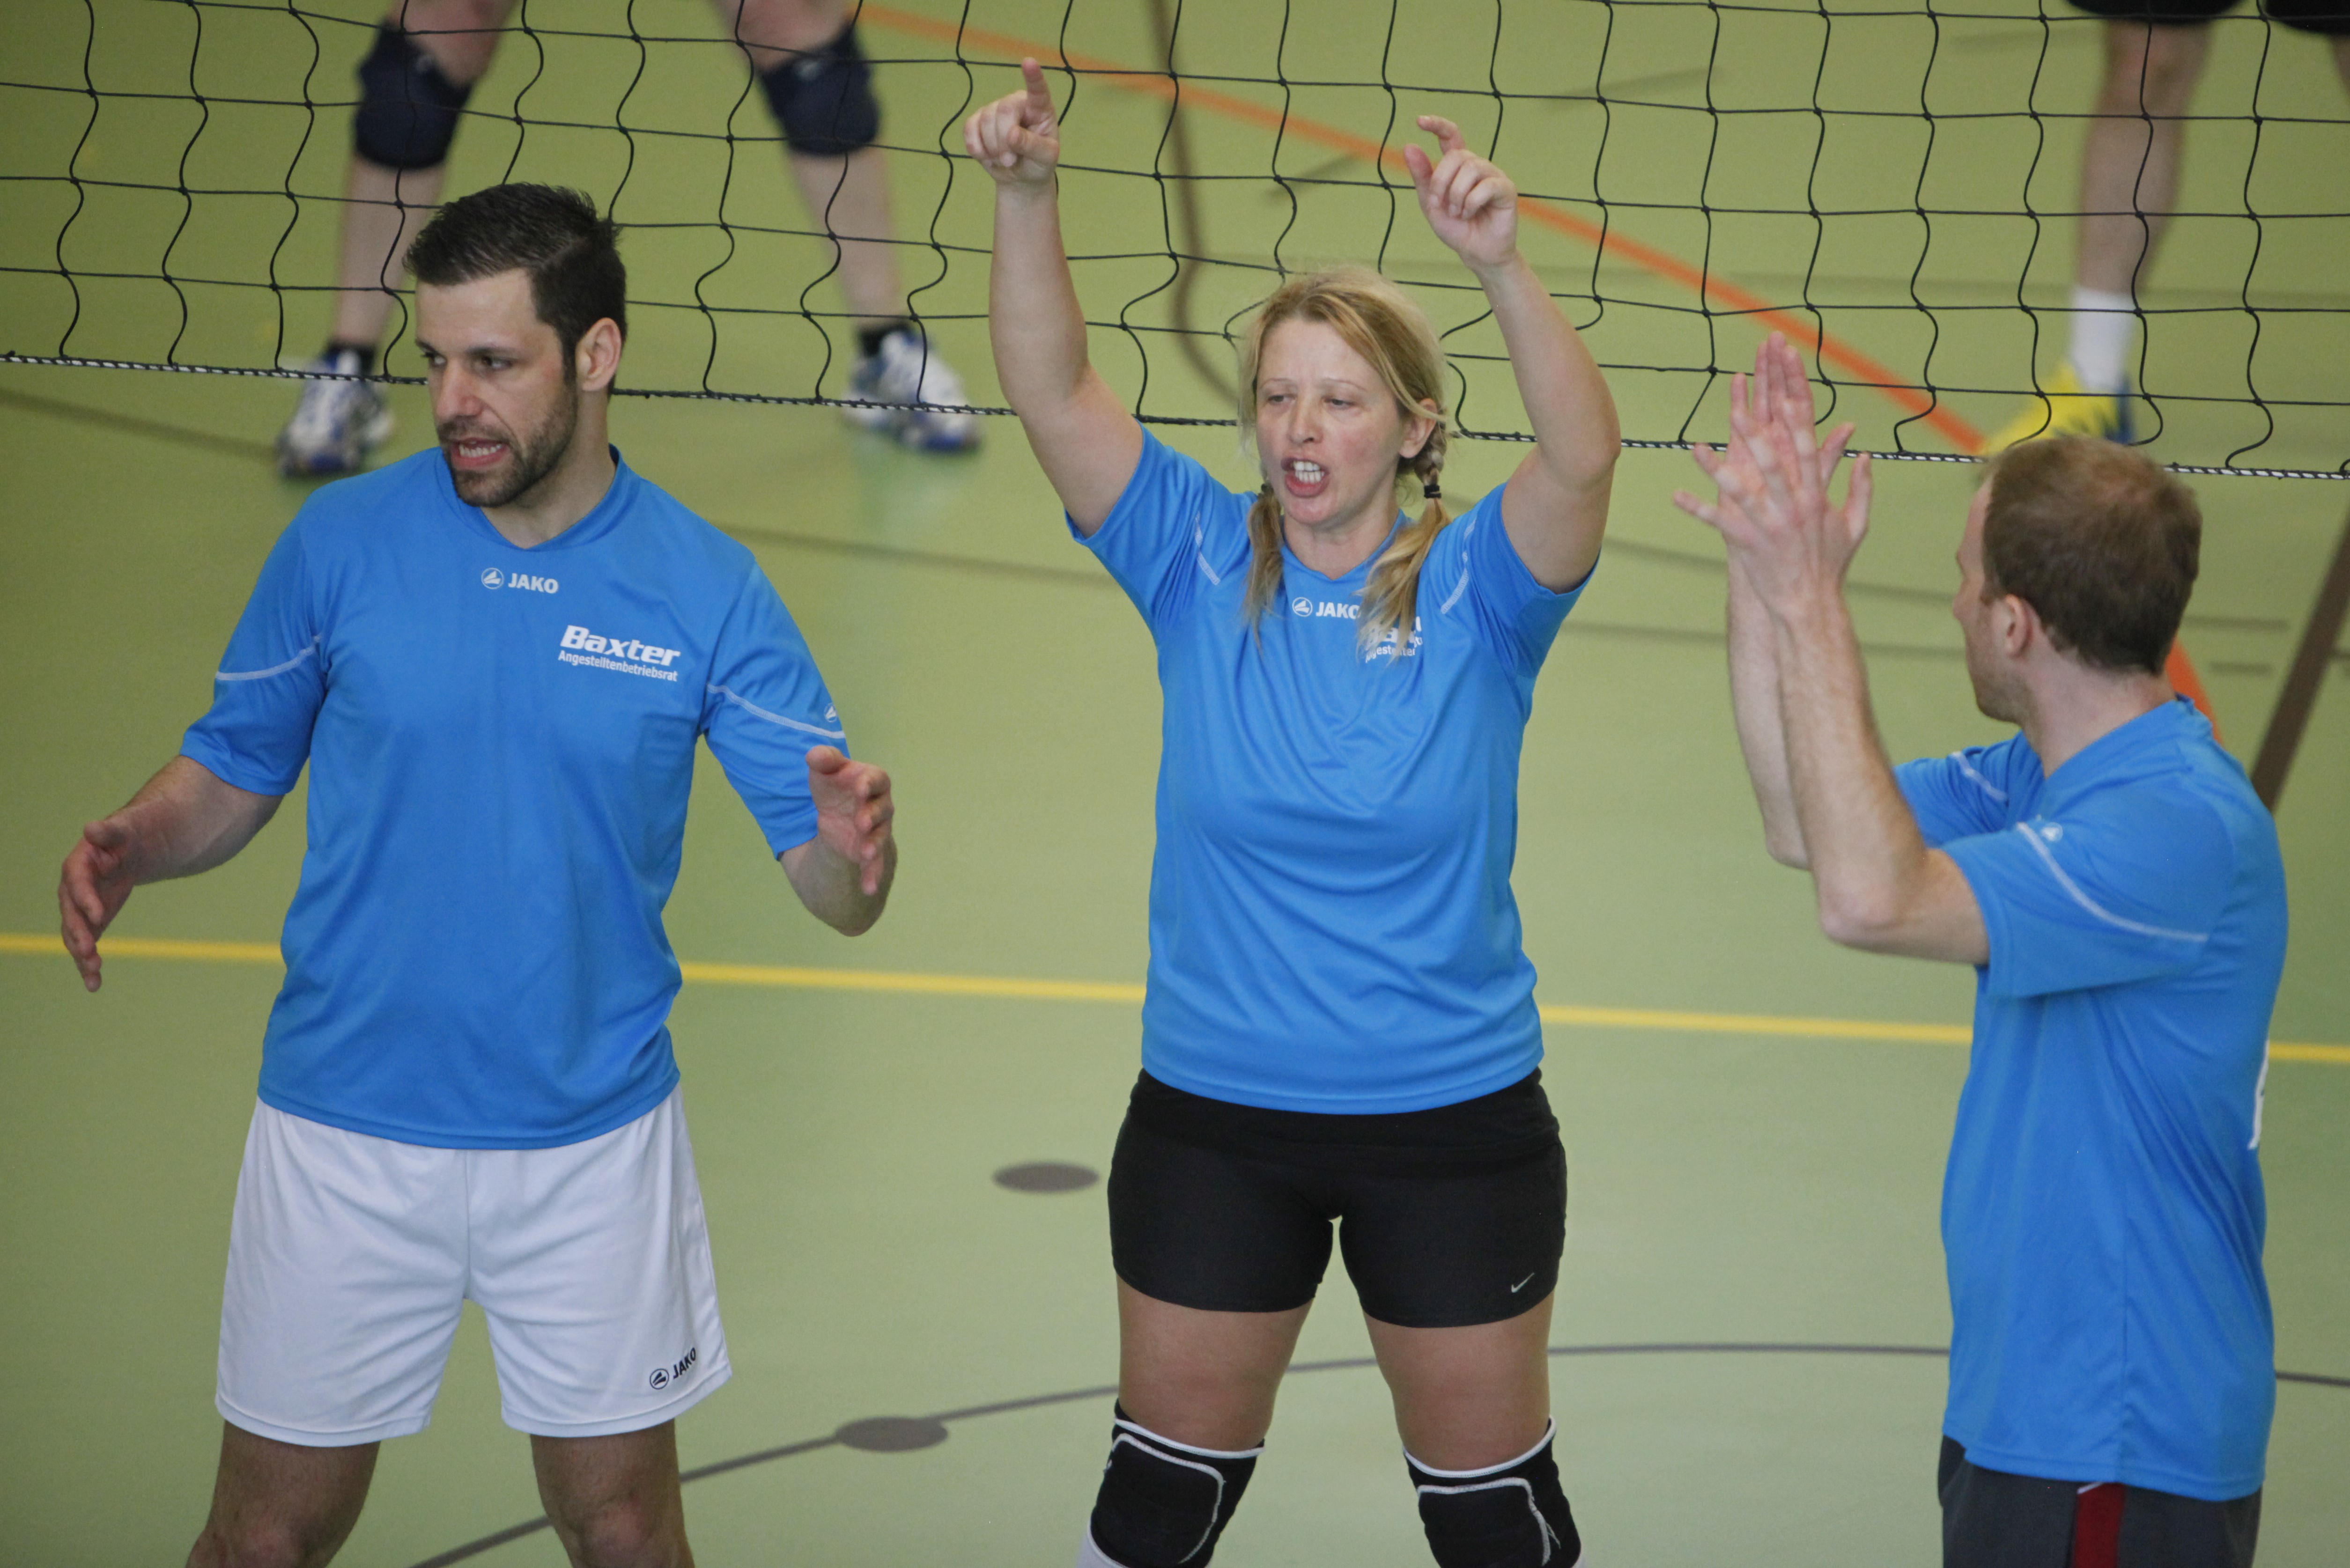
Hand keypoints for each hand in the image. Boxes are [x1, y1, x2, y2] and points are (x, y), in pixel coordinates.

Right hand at [58, 816, 139, 992]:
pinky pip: (87, 944)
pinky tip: (94, 984)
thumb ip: (109, 832)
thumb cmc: (129, 835)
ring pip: (76, 934)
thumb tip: (92, 827)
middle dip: (79, 933)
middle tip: (89, 952)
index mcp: (78, 865)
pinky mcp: (91, 922)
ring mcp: (80, 907)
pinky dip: (89, 964)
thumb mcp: (125, 830)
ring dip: (82, 955)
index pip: (78, 883)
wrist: (131, 848)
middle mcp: (72, 889)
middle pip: (71, 913)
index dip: (86, 899)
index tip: (99, 916)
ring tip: (93, 974)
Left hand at [805, 746, 893, 895]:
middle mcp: (879, 806)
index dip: (869, 783)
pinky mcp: (869, 852)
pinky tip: (869, 888)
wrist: (838, 815)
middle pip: (881, 809)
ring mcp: (876, 831)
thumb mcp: (824, 773)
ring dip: (874, 845)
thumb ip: (823, 761)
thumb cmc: (835, 788)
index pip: (876, 779)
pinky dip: (872, 876)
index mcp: (871, 782)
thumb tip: (815, 755)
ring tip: (865, 853)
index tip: (859, 787)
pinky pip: (875, 865)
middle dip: (872, 815)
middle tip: (861, 821)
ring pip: (879, 838)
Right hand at [963, 58, 1061, 187]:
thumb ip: (1032, 146)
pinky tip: (987, 157)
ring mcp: (995, 109)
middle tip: (1010, 161)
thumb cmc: (1038, 163)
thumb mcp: (1045, 159)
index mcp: (1040, 108)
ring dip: (992, 148)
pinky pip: (969, 128)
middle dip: (1004, 140)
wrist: (1020, 177)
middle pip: (1004, 110)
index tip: (1029, 62)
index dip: (1033, 76)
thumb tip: (1012, 135)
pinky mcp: (977, 121)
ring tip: (1004, 161)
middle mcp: (1017, 102)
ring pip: (985, 120)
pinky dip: (976, 147)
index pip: (1038, 90)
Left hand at [1403, 116, 1516, 270]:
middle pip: (1456, 155)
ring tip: (1456, 213)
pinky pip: (1487, 185)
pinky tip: (1469, 214)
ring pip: (1471, 168)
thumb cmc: (1456, 229)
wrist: (1476, 253)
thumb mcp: (1431, 204)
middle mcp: (1477, 166)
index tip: (1419, 122)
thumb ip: (1422, 177)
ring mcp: (1494, 175)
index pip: (1450, 136)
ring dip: (1456, 194)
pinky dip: (1472, 202)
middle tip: (1439, 204)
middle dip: (1441, 181)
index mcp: (1459, 167)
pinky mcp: (1506, 189)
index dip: (1437, 125)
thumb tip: (1409, 146)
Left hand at [1672, 333, 1871, 609]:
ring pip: (1741, 491)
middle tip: (1736, 411)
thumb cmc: (1830, 564)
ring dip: (1717, 469)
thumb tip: (1864, 454)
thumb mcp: (1855, 524)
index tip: (1785, 396)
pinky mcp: (1748, 544)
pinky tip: (1676, 495)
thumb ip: (1862, 487)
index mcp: (1816, 497)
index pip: (1806, 452)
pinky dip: (1696, 510)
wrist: (1809, 603)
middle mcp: (1793, 507)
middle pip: (1772, 464)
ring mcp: (1769, 526)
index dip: (1796, 423)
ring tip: (1696, 448)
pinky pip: (1719, 523)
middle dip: (1754, 436)